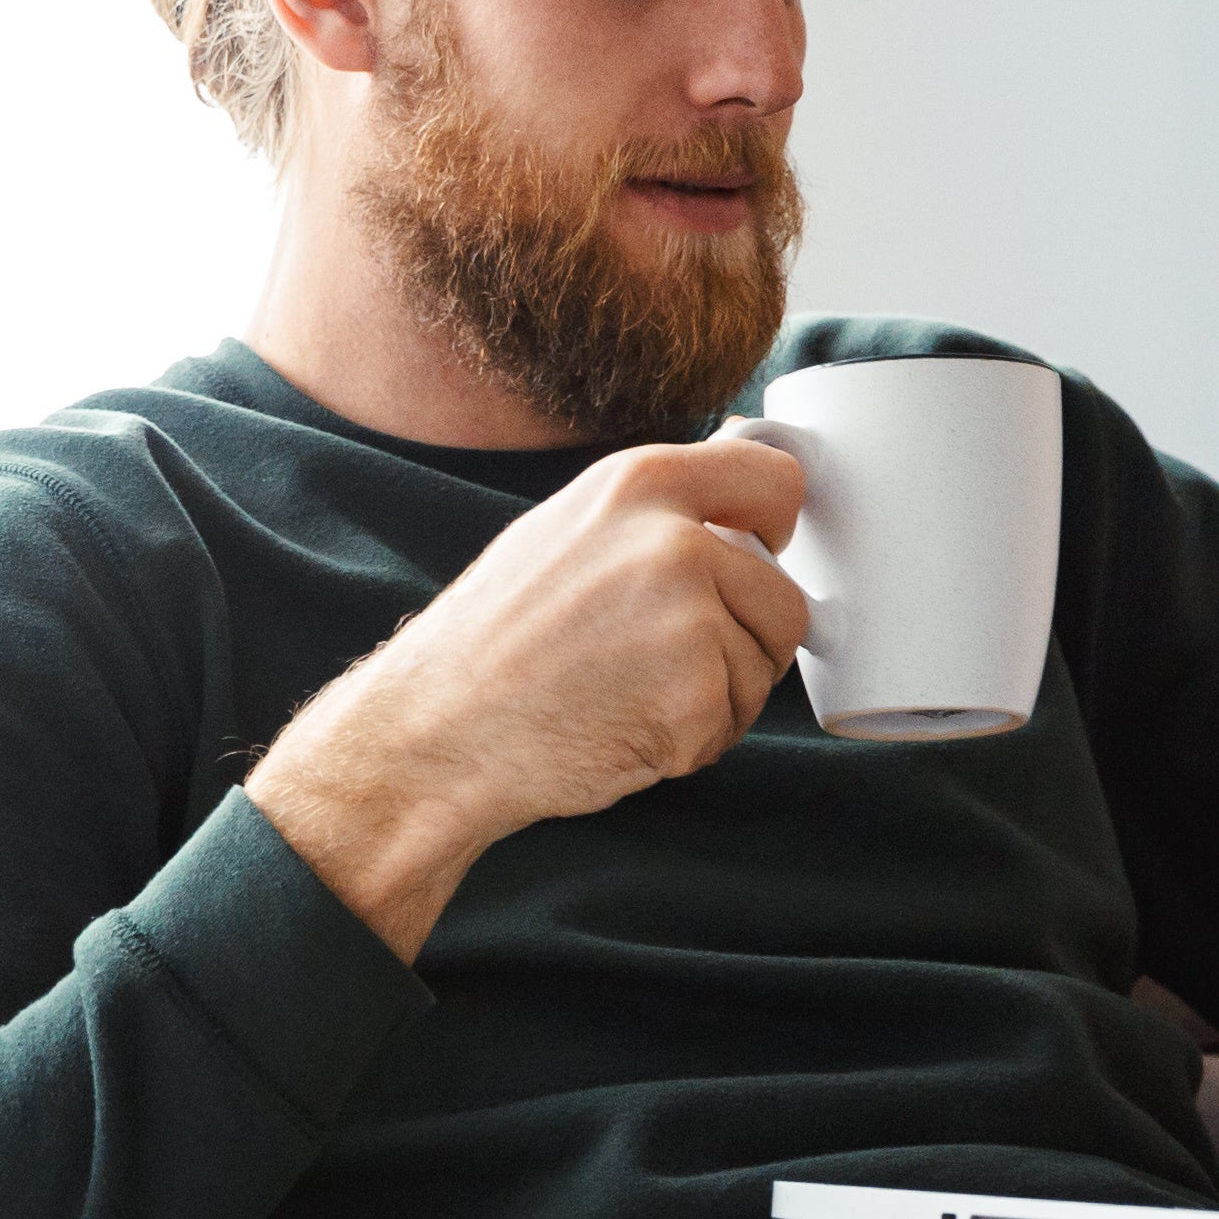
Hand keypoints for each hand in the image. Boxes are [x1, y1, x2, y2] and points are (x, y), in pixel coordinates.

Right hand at [245, 433, 811, 958]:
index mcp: (639, 483)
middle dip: (745, 640)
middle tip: (662, 662)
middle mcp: (672, 541)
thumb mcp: (565, 531)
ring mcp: (688, 620)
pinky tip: (622, 728)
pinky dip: (691, 742)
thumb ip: (654, 509)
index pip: (776, 481)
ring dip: (718, 696)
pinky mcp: (694, 697)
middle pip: (784, 597)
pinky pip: (732, 723)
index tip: (758, 554)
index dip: (776, 529)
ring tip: (629, 694)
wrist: (435, 733)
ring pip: (762, 665)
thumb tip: (740, 476)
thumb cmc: (492, 642)